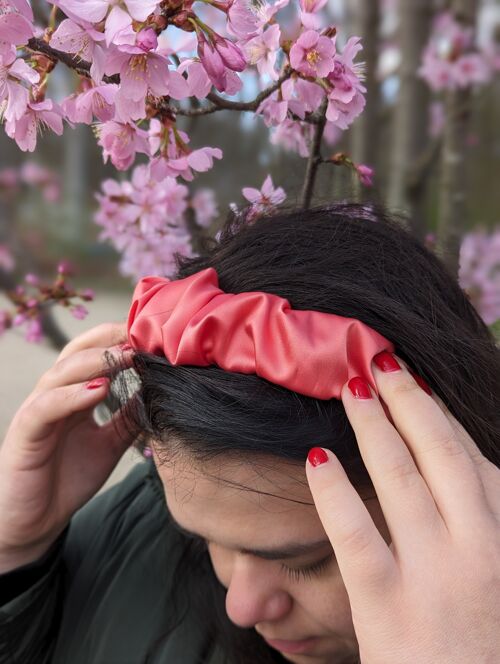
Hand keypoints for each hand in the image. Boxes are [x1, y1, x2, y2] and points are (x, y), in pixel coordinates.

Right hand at [0, 322, 137, 568]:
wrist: (35, 523)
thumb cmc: (68, 479)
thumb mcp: (109, 443)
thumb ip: (128, 417)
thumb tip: (158, 391)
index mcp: (73, 394)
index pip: (94, 353)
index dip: (121, 340)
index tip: (153, 334)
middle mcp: (53, 395)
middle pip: (77, 352)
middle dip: (109, 339)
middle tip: (141, 333)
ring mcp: (36, 412)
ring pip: (61, 373)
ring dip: (95, 362)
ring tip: (126, 356)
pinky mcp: (25, 434)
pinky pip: (45, 408)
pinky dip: (71, 396)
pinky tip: (98, 391)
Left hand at [305, 352, 499, 663]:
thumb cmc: (485, 639)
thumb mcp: (497, 570)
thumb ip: (480, 519)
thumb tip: (456, 467)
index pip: (467, 456)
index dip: (436, 412)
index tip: (413, 381)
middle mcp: (479, 546)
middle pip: (438, 451)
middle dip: (407, 399)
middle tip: (380, 360)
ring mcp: (434, 574)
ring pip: (398, 478)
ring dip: (371, 425)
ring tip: (349, 387)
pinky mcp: (387, 607)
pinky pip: (354, 535)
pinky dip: (334, 492)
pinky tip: (317, 458)